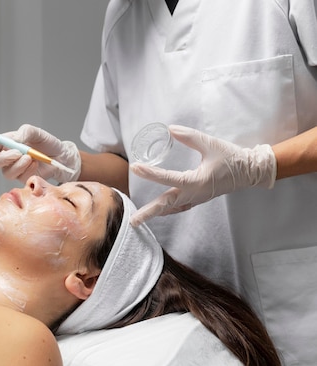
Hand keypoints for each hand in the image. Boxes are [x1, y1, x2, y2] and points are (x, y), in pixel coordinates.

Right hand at [0, 124, 80, 182]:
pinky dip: (27, 169)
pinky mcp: (22, 178)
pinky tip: (35, 163)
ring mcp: (14, 169)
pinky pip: (20, 177)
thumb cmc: (46, 143)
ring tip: (30, 157)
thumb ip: (25, 132)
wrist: (60, 156)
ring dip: (18, 165)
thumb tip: (15, 140)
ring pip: (6, 172)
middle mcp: (6, 158)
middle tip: (18, 153)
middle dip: (4, 158)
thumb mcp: (37, 133)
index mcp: (5, 144)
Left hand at [129, 125, 276, 226]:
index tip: (135, 167)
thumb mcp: (211, 143)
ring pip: (171, 208)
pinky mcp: (198, 199)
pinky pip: (179, 208)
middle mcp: (194, 193)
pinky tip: (158, 211)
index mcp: (197, 181)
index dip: (150, 173)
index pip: (168, 178)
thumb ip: (190, 136)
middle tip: (133, 220)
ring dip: (155, 213)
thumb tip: (170, 129)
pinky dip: (166, 210)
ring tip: (138, 220)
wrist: (250, 171)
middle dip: (148, 212)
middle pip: (166, 204)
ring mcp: (196, 199)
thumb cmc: (232, 157)